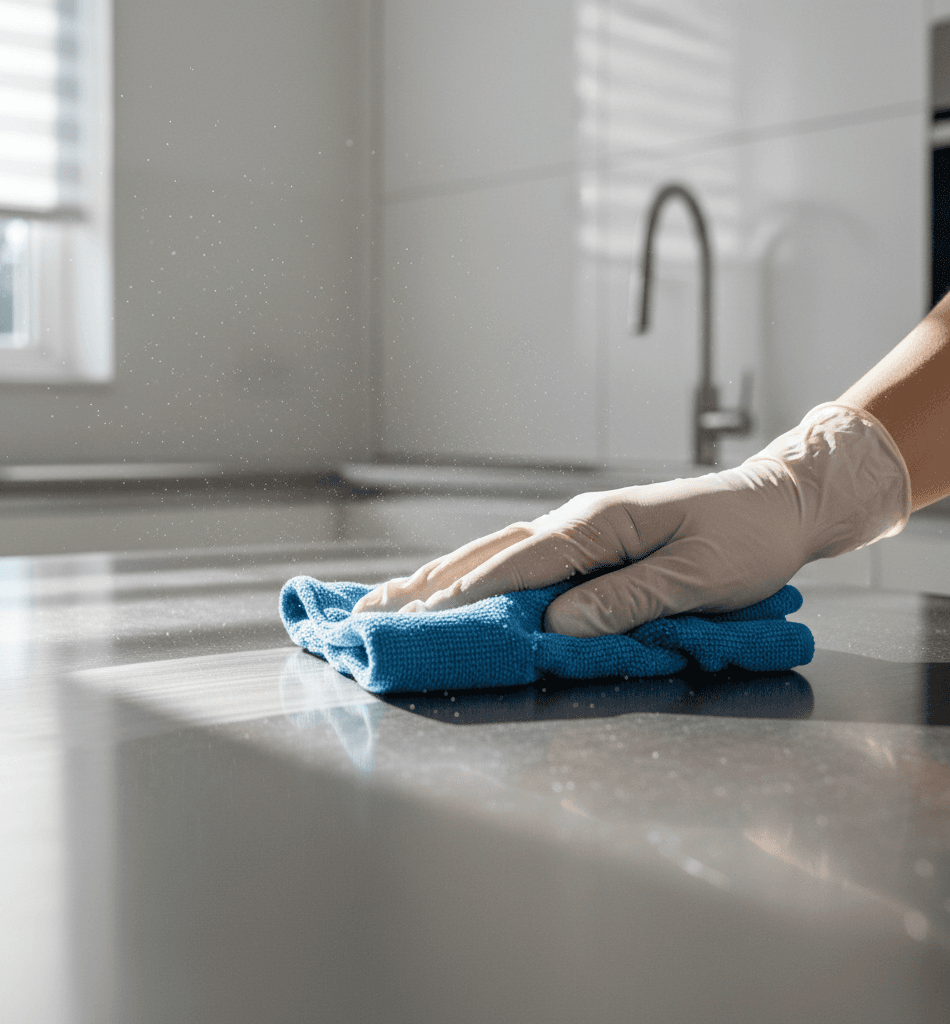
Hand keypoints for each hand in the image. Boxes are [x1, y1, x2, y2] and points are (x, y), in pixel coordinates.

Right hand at [352, 404, 910, 636]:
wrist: (777, 502)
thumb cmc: (746, 539)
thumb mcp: (698, 577)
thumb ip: (627, 599)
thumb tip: (557, 623)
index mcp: (599, 525)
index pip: (521, 565)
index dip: (469, 596)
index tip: (420, 620)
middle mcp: (577, 522)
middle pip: (489, 556)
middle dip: (431, 587)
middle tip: (373, 613)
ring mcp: (578, 529)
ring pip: (494, 554)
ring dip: (440, 578)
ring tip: (391, 599)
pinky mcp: (587, 541)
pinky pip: (517, 558)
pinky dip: (475, 573)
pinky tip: (452, 584)